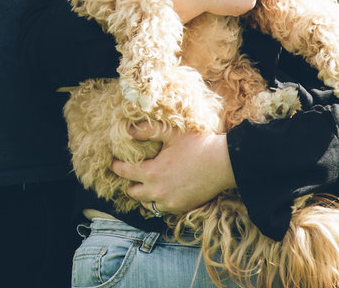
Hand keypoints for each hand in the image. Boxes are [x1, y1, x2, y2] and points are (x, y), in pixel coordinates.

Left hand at [112, 122, 235, 214]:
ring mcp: (169, 202)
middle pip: (132, 193)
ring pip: (146, 204)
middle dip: (129, 183)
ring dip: (144, 195)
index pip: (124, 172)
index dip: (116, 166)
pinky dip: (159, 202)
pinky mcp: (181, 208)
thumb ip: (148, 130)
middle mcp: (157, 191)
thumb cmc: (198, 145)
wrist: (223, 164)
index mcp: (152, 172)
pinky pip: (162, 209)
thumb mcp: (171, 133)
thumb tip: (130, 130)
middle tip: (132, 174)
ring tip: (147, 184)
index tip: (114, 163)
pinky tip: (163, 191)